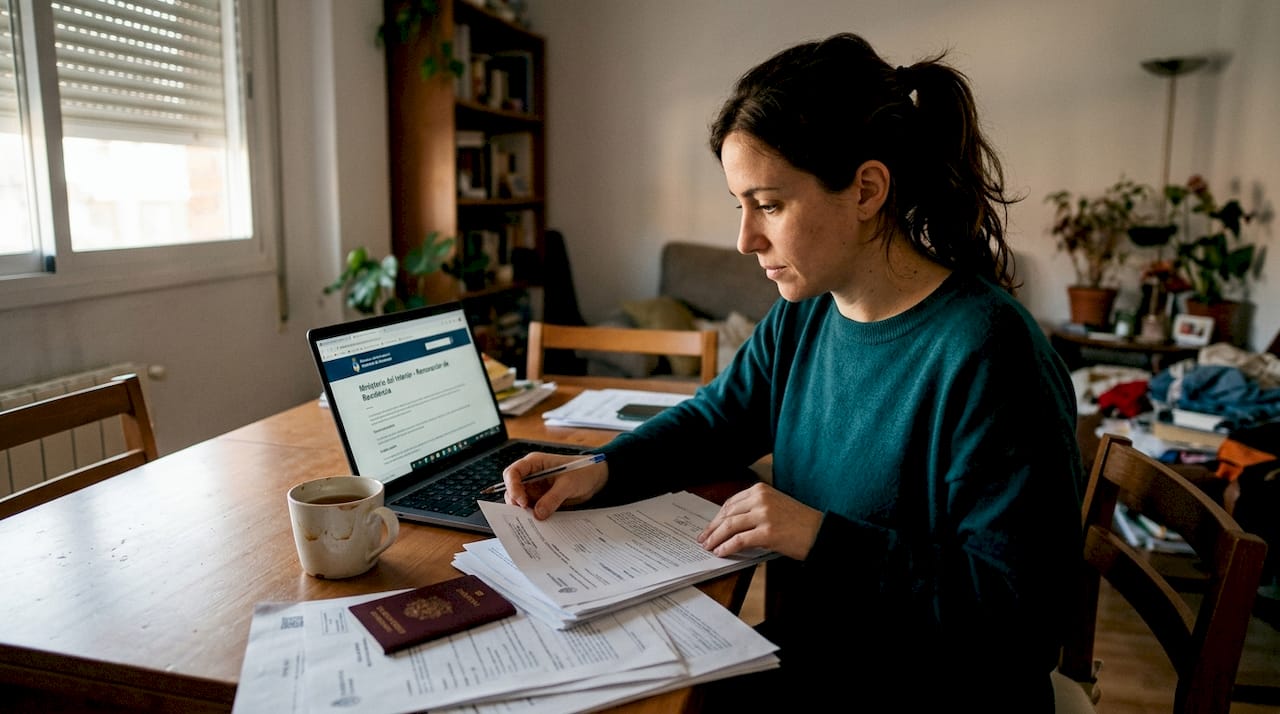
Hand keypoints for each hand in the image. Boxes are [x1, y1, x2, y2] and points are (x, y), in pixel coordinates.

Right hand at [502, 452, 607, 518]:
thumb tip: (538, 514)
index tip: (522, 502)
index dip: (513, 487)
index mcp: (534, 463)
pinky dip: (534, 516)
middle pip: (512, 489)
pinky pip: (533, 509)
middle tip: (526, 515)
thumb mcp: (568, 484)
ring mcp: (536, 488)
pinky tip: (540, 523)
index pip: (512, 473)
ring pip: (521, 502)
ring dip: (525, 512)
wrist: (596, 478)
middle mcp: (531, 475)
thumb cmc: (583, 471)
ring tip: (534, 521)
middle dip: (517, 503)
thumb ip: (553, 498)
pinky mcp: (542, 499)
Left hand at [697, 482, 820, 559]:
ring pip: (730, 527)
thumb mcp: (775, 506)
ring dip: (716, 539)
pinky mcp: (767, 532)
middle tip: (703, 538)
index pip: (731, 503)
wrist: (820, 532)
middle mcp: (761, 499)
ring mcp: (764, 515)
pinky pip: (739, 540)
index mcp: (761, 490)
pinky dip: (727, 547)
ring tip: (709, 547)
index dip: (717, 517)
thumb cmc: (800, 522)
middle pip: (727, 514)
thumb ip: (754, 509)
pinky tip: (721, 553)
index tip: (710, 526)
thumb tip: (730, 524)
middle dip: (713, 528)